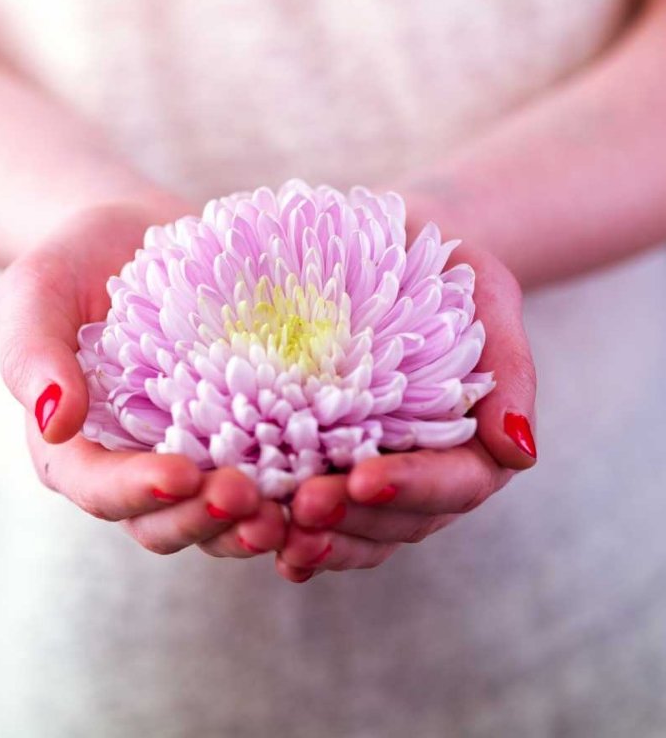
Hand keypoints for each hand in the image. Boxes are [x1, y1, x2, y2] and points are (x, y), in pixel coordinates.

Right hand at [0, 201, 285, 558]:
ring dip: (252, 523)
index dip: (137, 492)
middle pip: (164, 521)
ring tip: (291, 510)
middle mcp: (135, 465)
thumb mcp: (36, 292)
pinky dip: (291, 490)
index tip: (179, 474)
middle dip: (204, 518)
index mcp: (77, 447)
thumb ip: (30, 354)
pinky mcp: (242, 432)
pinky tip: (326, 480)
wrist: (138, 236)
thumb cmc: (75, 263)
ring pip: (219, 515)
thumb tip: (55, 421)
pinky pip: (266, 476)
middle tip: (248, 498)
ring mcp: (192, 454)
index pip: (99, 488)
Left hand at [274, 239, 536, 582]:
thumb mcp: (487, 291)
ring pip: (361, 531)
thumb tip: (520, 455)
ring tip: (277, 533)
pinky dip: (297, 535)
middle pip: (403, 519)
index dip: (413, 487)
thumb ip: (510, 366)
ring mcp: (380, 472)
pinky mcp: (331, 466)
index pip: (457, 481)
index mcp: (476, 437)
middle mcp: (428, 467)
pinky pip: (323, 517)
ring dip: (323, 540)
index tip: (364, 479)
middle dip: (354, 519)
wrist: (384, 243)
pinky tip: (265, 541)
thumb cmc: (441, 267)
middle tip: (304, 506)